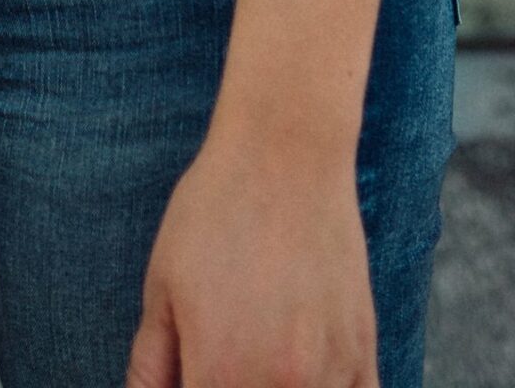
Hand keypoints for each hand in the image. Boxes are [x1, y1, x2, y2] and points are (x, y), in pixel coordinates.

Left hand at [125, 127, 378, 387]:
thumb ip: (150, 368)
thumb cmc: (215, 210)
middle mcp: (282, 386)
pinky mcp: (363, 351)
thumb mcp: (162, 288)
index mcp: (221, 376)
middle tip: (220, 357)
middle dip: (226, 387)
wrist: (285, 150)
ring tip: (256, 352)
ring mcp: (330, 373)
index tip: (191, 374)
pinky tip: (301, 373)